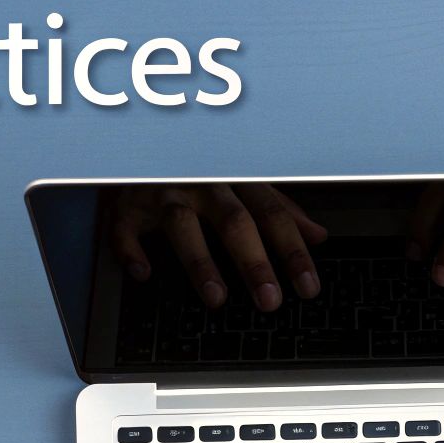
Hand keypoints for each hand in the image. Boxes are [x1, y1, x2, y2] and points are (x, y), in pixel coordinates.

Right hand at [101, 183, 326, 310]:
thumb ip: (278, 207)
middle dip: (254, 262)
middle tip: (270, 300)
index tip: (308, 286)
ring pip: (183, 224)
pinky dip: (132, 250)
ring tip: (217, 298)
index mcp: (234, 179)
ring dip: (200, 262)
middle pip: (233, 221)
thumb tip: (318, 235)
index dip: (292, 251)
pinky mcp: (125, 205)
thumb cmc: (196, 168)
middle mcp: (201, 183)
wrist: (139, 142)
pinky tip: (144, 273)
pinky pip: (125, 228)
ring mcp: (162, 192)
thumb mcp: (241, 182)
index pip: (272, 215)